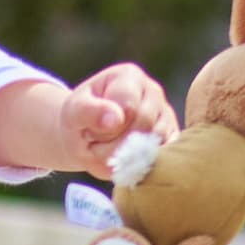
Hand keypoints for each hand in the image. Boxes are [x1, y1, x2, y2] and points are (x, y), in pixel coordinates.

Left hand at [58, 63, 176, 173]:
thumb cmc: (78, 120)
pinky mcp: (171, 139)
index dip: (108, 129)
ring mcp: (166, 116)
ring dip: (126, 160)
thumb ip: (89, 112)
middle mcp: (153, 92)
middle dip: (115, 147)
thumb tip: (116, 119)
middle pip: (144, 128)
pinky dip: (140, 167)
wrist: (84, 137)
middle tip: (96, 147)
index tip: (90, 132)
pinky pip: (163, 159)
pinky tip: (123, 162)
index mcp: (129, 76)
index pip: (129, 108)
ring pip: (155, 146)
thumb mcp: (73, 113)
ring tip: (108, 153)